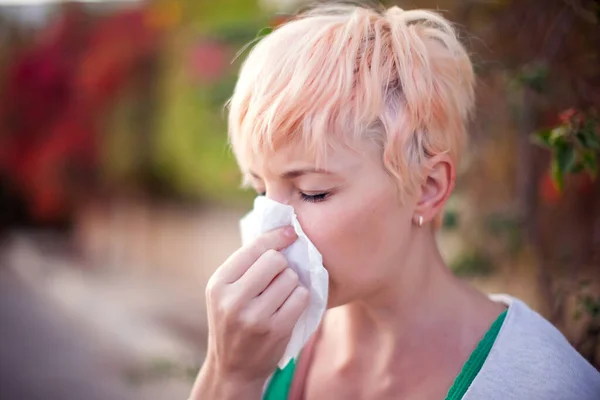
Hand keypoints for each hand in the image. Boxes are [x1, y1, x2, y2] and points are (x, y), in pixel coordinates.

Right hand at [190, 226, 308, 399]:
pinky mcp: (275, 329)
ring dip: (292, 283)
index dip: (276, 236)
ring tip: (280, 296)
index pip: (254, 248)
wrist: (233, 368)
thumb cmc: (233, 322)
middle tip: (277, 278)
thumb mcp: (225, 292)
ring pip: (291, 278)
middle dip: (282, 265)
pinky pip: (301, 296)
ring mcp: (254, 316)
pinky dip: (300, 298)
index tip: (291, 232)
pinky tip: (289, 306)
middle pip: (275, 260)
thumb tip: (280, 232)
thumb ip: (246, 265)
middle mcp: (233, 299)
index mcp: (218, 283)